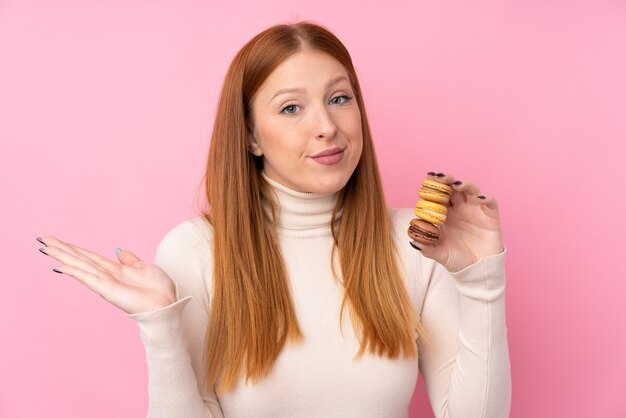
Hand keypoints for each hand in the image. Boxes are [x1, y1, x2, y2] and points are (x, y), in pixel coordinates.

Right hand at [36, 236, 176, 314]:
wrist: (167, 305)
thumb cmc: (158, 289)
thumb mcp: (144, 267)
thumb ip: (130, 260)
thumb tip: (119, 251)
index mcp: (114, 269)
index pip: (88, 256)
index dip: (73, 248)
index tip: (56, 240)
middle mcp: (106, 275)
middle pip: (79, 259)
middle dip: (61, 249)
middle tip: (42, 240)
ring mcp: (105, 283)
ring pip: (80, 266)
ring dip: (63, 257)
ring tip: (46, 249)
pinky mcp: (108, 291)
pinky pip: (89, 279)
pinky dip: (75, 272)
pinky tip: (61, 267)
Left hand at [411, 172, 504, 272]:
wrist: (477, 271)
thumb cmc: (456, 259)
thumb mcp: (438, 253)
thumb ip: (426, 247)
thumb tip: (412, 240)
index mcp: (445, 213)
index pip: (438, 195)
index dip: (432, 188)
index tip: (424, 183)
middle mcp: (460, 208)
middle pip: (453, 187)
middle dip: (446, 180)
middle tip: (437, 177)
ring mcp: (476, 209)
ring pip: (471, 189)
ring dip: (464, 184)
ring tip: (456, 184)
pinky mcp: (490, 215)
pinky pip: (490, 202)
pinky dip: (486, 198)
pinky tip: (480, 199)